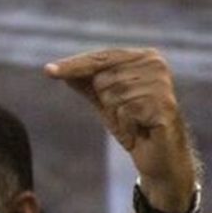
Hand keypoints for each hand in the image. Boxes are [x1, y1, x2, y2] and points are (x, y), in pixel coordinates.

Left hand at [45, 48, 196, 209]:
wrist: (158, 155)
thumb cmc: (132, 123)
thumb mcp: (105, 101)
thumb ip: (85, 83)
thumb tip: (55, 69)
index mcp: (143, 57)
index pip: (100, 58)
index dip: (74, 65)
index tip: (47, 71)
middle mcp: (155, 64)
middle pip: (102, 80)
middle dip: (106, 102)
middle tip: (125, 114)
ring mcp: (162, 83)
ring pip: (112, 96)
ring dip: (117, 116)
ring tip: (134, 123)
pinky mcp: (164, 104)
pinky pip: (125, 112)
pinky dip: (126, 126)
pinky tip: (140, 130)